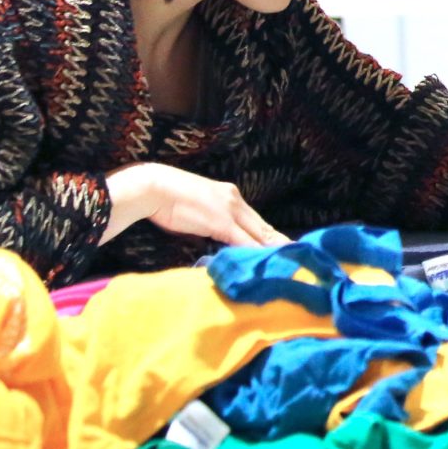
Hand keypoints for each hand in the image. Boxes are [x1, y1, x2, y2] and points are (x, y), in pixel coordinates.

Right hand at [110, 162, 285, 247]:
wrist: (153, 187)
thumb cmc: (166, 198)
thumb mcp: (196, 207)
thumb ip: (209, 219)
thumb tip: (215, 234)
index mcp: (229, 194)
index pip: (254, 219)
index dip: (267, 234)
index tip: (280, 244)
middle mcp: (235, 200)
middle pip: (262, 225)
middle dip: (277, 242)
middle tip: (294, 255)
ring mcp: (230, 211)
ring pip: (258, 233)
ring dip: (271, 249)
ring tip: (287, 261)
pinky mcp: (222, 222)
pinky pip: (244, 240)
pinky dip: (255, 251)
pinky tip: (264, 261)